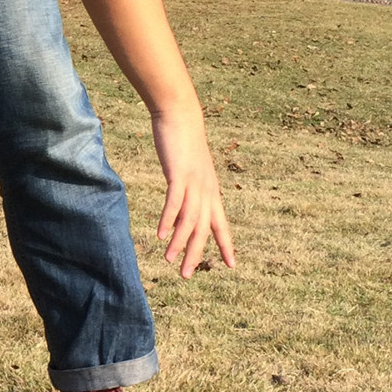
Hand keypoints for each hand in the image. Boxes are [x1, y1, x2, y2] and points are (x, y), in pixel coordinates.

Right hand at [152, 107, 234, 277]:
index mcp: (210, 190)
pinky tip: (159, 234)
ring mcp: (194, 182)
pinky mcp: (179, 174)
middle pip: (204, 228)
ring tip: (170, 261)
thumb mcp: (187, 170)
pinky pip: (175, 202)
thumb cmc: (183, 141)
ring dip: (179, 242)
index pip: (221, 222)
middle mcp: (206, 189)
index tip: (232, 264)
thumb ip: (186, 190)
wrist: (180, 115)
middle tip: (187, 276)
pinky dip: (168, 219)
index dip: (226, 244)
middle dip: (196, 253)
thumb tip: (179, 210)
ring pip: (190, 219)